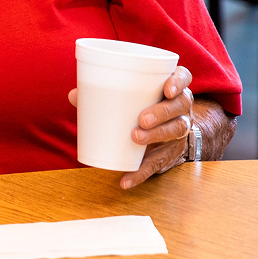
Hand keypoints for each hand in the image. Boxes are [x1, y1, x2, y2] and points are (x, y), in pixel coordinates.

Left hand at [68, 66, 193, 188]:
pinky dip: (140, 173)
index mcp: (170, 89)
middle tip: (142, 119)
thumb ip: (102, 94)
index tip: (168, 89)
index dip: (178, 81)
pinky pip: (157, 164)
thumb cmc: (139, 108)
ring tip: (135, 138)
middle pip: (179, 105)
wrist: (164, 134)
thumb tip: (74, 95)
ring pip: (175, 130)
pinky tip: (125, 180)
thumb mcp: (128, 98)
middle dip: (162, 112)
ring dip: (156, 135)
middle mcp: (180, 108)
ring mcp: (179, 129)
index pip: (183, 77)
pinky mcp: (169, 153)